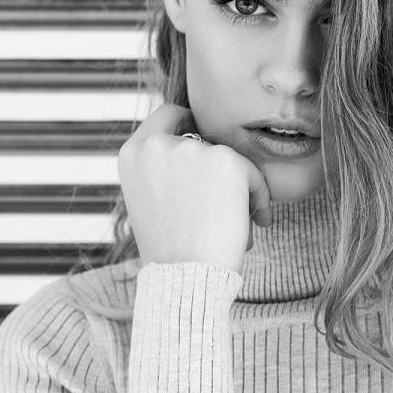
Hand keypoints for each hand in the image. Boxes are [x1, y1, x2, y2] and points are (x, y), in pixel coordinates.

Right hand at [118, 102, 273, 276]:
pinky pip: (254, 175)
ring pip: (230, 161)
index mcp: (133, 153)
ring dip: (238, 191)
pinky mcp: (227, 161)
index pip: (167, 115)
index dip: (189, 122)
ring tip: (235, 227)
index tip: (206, 144)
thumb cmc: (170, 252)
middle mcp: (158, 144)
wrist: (184, 277)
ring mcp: (193, 149)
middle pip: (205, 140)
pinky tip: (254, 224)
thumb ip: (165, 172)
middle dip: (218, 173)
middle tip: (221, 209)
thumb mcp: (151, 201)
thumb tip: (202, 155)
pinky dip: (259, 198)